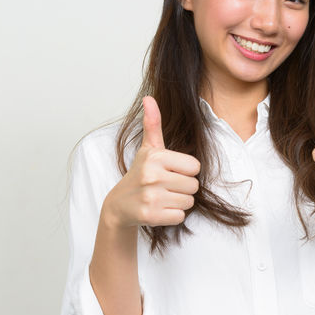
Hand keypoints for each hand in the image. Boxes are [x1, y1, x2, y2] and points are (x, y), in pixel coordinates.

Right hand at [102, 96, 200, 227]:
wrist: (119, 205)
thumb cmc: (140, 174)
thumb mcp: (148, 149)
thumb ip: (153, 124)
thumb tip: (149, 98)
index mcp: (155, 157)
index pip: (195, 166)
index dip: (186, 171)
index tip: (170, 172)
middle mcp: (151, 176)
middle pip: (194, 185)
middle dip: (183, 188)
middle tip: (165, 187)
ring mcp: (150, 197)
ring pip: (189, 202)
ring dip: (179, 202)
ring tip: (162, 197)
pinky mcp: (150, 216)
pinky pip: (180, 216)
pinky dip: (172, 216)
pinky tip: (159, 209)